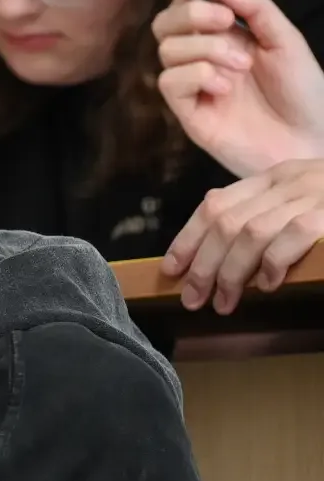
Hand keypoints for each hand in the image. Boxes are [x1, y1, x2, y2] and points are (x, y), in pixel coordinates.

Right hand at [154, 0, 323, 176]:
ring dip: (205, 49)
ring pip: (167, 51)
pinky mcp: (187, 112)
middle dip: (190, 15)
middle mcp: (202, 58)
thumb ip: (256, 10)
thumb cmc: (302, 91)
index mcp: (225, 37)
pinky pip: (170, 82)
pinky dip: (197, 75)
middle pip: (164, 25)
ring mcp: (193, 86)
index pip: (187, 7)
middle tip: (225, 22)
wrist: (309, 138)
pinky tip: (226, 88)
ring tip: (241, 66)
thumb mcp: (286, 40)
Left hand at [161, 158, 323, 313]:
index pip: (215, 204)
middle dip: (202, 265)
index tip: (170, 270)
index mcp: (274, 177)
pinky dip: (272, 263)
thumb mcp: (302, 201)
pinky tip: (266, 285)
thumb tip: (220, 255)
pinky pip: (293, 235)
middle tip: (192, 299)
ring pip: (251, 232)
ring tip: (224, 303)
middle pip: (226, 222)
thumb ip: (264, 215)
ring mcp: (311, 196)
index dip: (187, 238)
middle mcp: (288, 182)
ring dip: (231, 273)